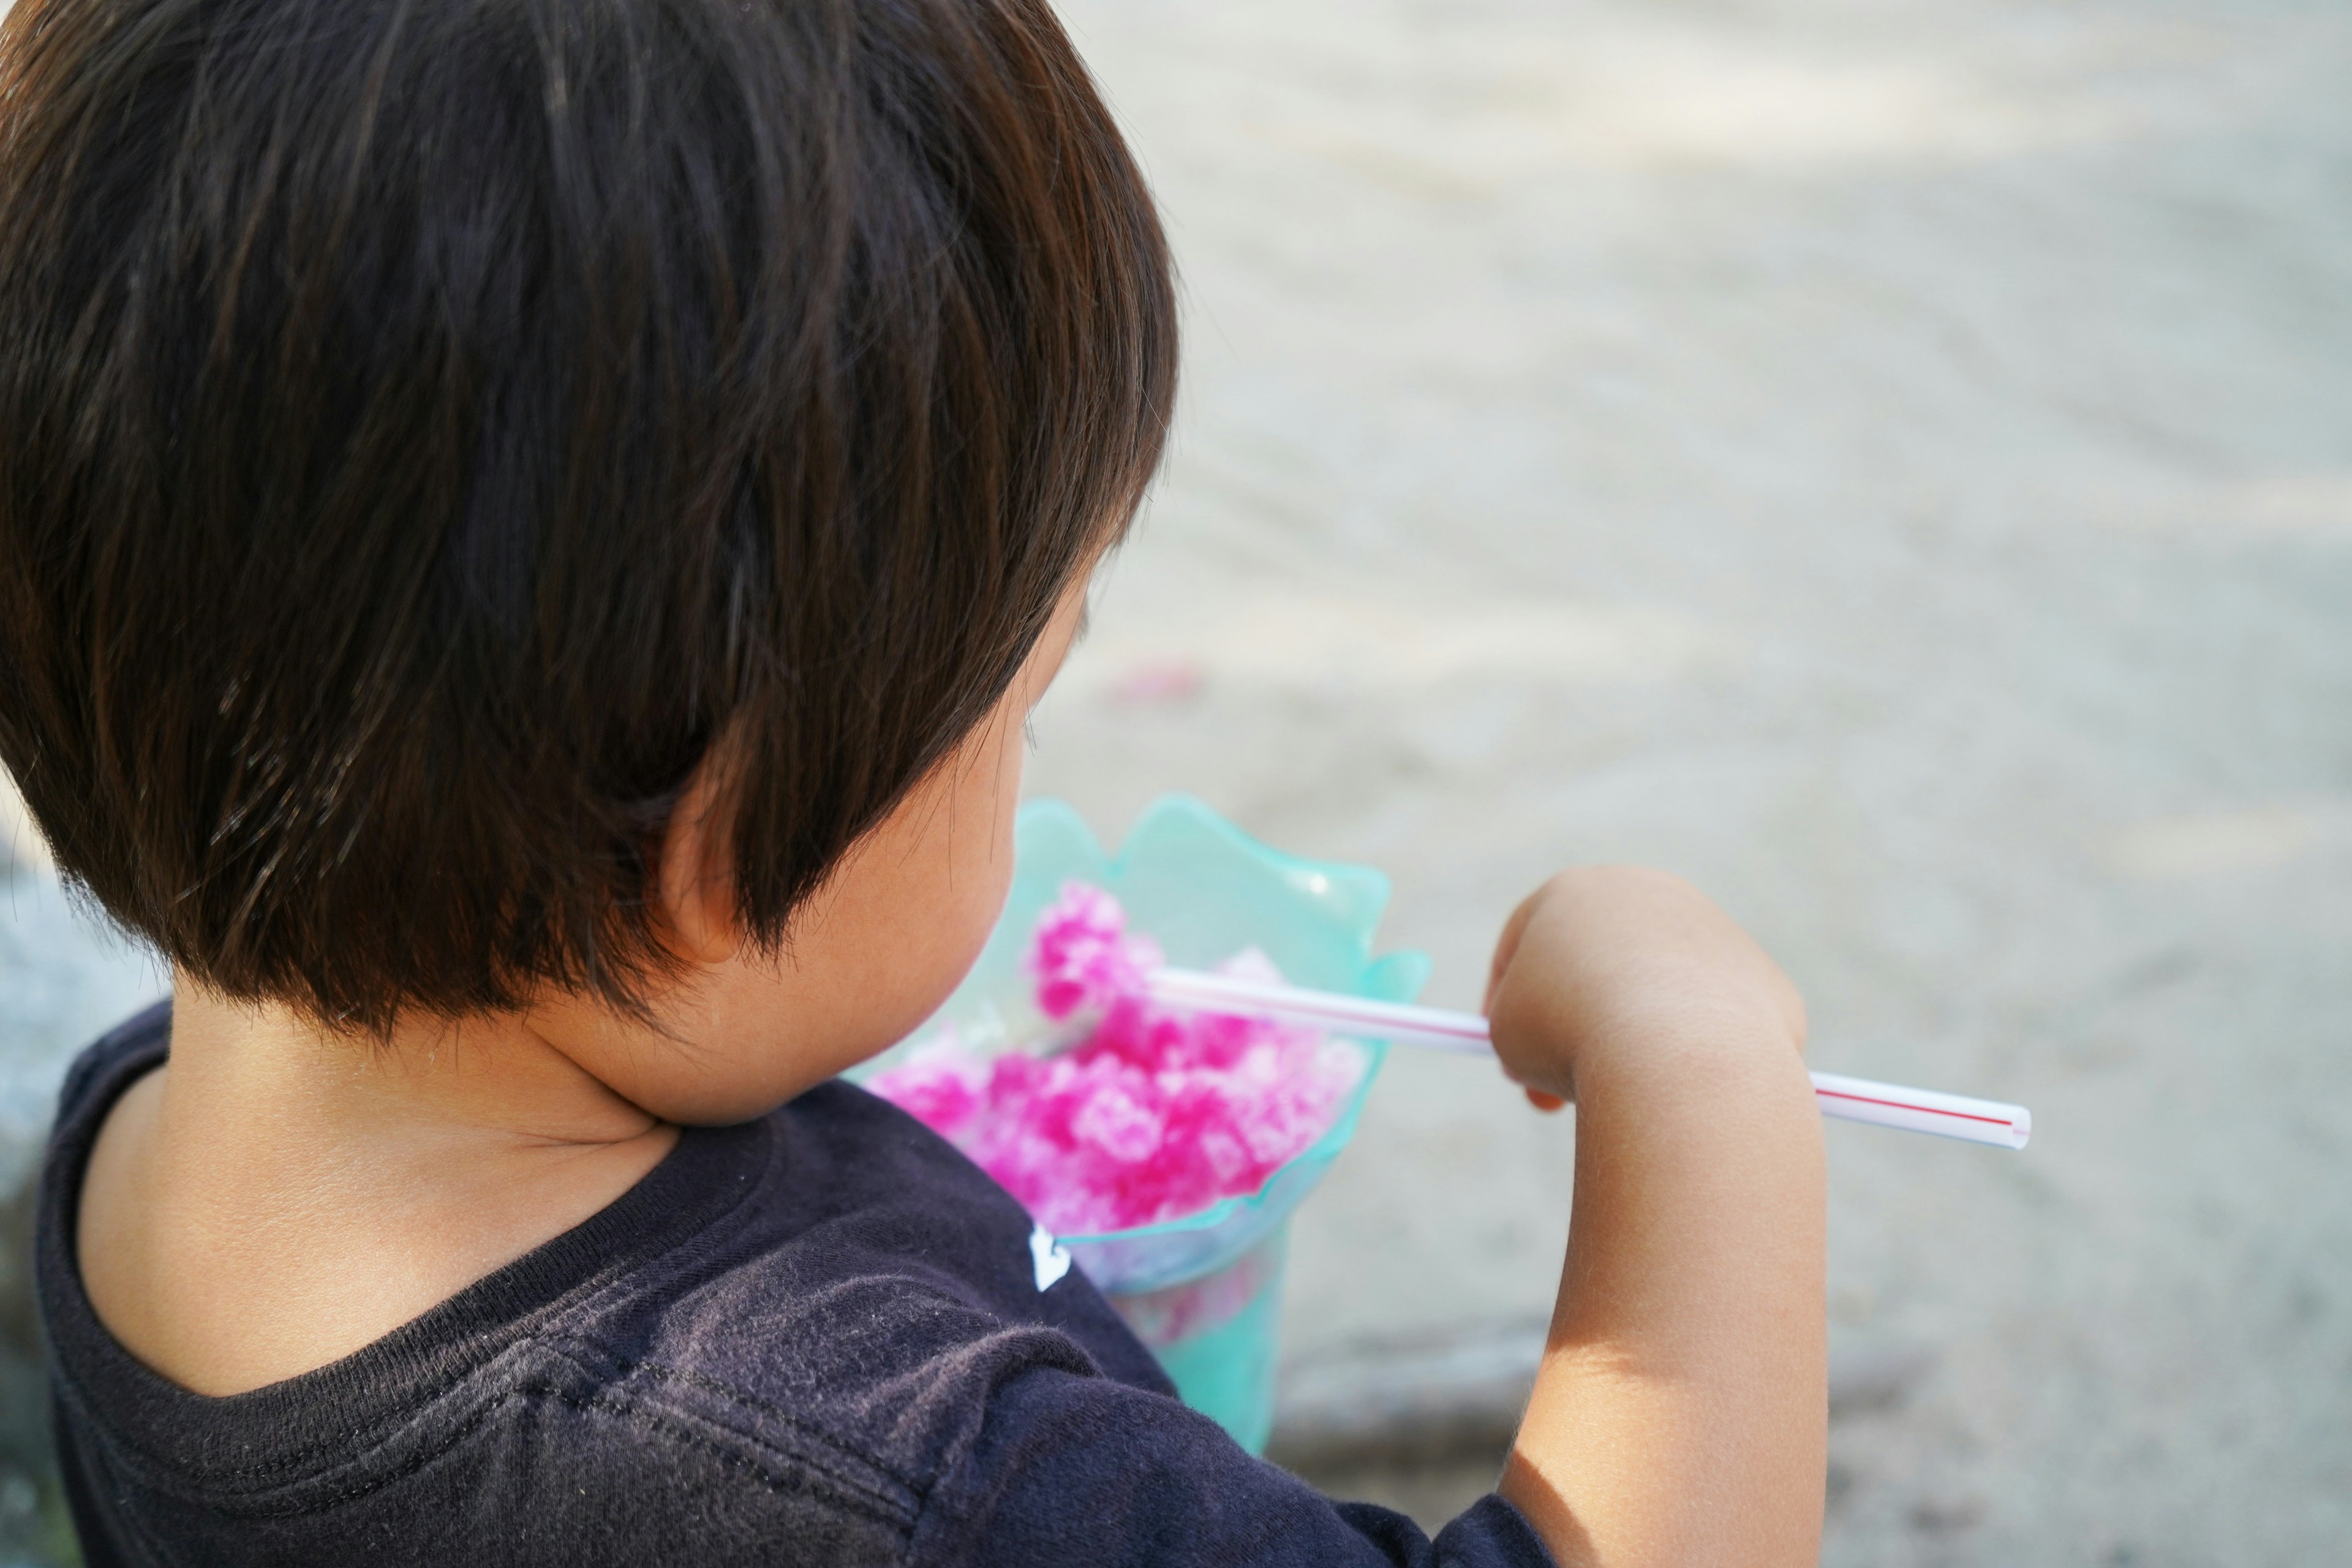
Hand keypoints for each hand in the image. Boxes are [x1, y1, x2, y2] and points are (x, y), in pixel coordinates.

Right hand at [1482, 868, 1805, 1111]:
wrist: (1681, 1055)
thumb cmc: (1572, 1034)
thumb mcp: (1509, 1031)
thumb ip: (1517, 1024)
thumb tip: (1546, 1047)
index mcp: (1577, 891)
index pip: (1526, 939)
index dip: (1505, 999)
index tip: (1505, 1055)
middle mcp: (1652, 894)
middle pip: (1599, 965)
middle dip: (1572, 1027)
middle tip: (1552, 1097)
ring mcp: (1716, 933)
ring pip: (1659, 1000)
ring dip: (1633, 1046)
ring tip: (1620, 1099)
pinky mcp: (1763, 982)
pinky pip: (1712, 1030)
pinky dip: (1692, 1062)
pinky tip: (1681, 1094)